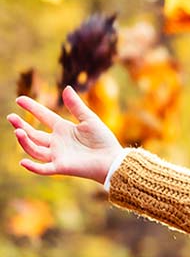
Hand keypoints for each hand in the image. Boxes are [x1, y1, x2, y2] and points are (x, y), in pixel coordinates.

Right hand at [7, 86, 122, 183]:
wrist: (112, 160)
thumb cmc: (103, 140)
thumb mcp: (89, 119)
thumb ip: (76, 106)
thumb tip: (66, 87)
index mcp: (64, 129)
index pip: (43, 116)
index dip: (32, 108)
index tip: (19, 99)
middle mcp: (57, 142)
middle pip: (34, 134)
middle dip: (21, 126)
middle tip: (11, 117)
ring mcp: (58, 155)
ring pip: (35, 149)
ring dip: (25, 141)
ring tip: (18, 131)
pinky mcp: (61, 167)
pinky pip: (43, 168)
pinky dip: (33, 167)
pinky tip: (23, 162)